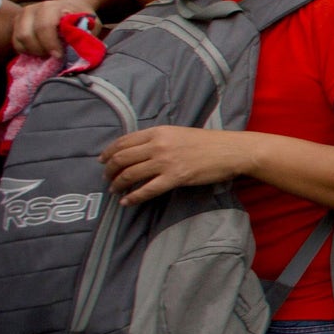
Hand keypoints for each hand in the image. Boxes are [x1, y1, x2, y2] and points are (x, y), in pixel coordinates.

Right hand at [12, 0, 99, 58]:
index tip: (59, 55)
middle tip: (54, 56)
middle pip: (27, 35)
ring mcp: (22, 16)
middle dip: (40, 50)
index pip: (44, 26)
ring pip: (19, 40)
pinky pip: (16, 43)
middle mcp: (32, 9)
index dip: (50, 44)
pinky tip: (41, 52)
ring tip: (49, 54)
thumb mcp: (91, 23)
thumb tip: (82, 48)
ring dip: (34, 52)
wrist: (70, 6)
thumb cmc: (82, 17)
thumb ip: (87, 34)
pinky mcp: (16, 24)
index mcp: (51, 7)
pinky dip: (27, 51)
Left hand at [100, 125, 253, 205]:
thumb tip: (142, 150)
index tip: (103, 161)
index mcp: (158, 132)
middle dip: (109, 170)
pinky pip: (147, 190)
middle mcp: (157, 145)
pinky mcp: (175, 178)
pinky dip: (133, 197)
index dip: (109, 152)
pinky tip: (126, 201)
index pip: (123, 141)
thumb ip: (159, 139)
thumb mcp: (179, 133)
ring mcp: (165, 162)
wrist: (230, 151)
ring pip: (130, 174)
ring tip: (114, 189)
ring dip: (118, 183)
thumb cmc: (209, 142)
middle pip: (122, 158)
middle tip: (106, 178)